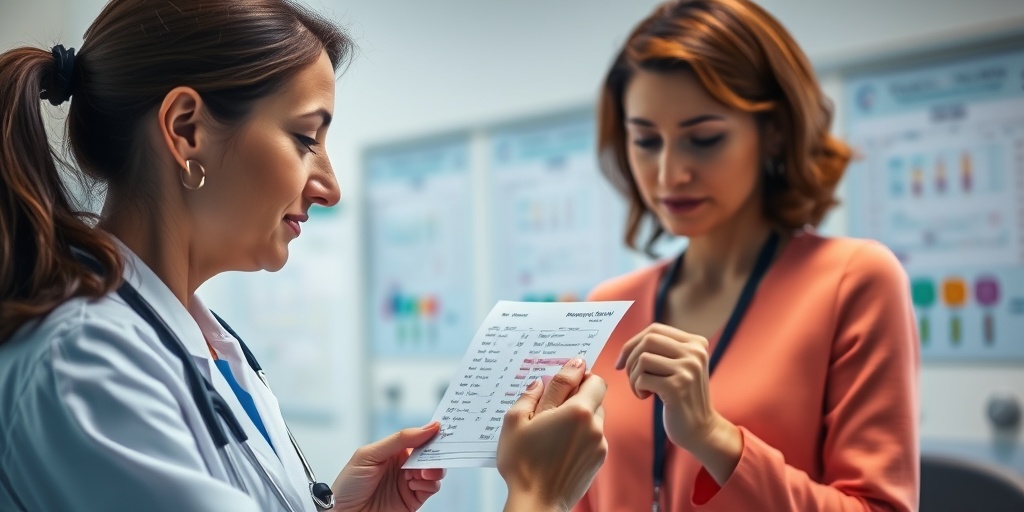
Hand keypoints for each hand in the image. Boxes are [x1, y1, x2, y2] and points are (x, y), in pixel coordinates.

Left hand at [332, 423, 445, 511]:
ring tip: (422, 471)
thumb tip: (426, 428)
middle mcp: (403, 466)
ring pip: (434, 471)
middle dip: (436, 452)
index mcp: (393, 451)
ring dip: (433, 468)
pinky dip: (429, 484)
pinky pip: (431, 488)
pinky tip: (415, 483)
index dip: (430, 433)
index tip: (441, 429)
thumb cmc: (348, 485)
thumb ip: (399, 440)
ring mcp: (408, 483)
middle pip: (430, 454)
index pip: (418, 438)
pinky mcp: (413, 500)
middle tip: (438, 451)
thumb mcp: (369, 455)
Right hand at [497, 358, 607, 511]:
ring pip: (595, 416)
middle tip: (555, 400)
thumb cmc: (522, 463)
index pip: (591, 378)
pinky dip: (581, 434)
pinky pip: (594, 436)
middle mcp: (594, 424)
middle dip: (578, 393)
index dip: (579, 372)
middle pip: (596, 396)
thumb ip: (531, 395)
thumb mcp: (516, 421)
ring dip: (580, 414)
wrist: (537, 503)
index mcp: (577, 410)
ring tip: (555, 425)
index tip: (569, 370)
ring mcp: (599, 443)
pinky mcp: (599, 460)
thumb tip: (542, 381)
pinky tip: (560, 444)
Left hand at [616, 323, 740, 482]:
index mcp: (696, 343)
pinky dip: (638, 388)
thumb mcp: (679, 367)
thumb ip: (663, 350)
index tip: (622, 362)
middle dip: (631, 359)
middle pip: (648, 340)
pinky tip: (647, 397)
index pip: (655, 329)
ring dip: (633, 377)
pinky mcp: (678, 387)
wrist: (700, 429)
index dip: (633, 343)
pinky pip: (642, 378)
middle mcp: (695, 352)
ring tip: (642, 389)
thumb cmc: (682, 397)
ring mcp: (688, 369)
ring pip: (643, 359)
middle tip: (633, 379)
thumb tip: (628, 345)